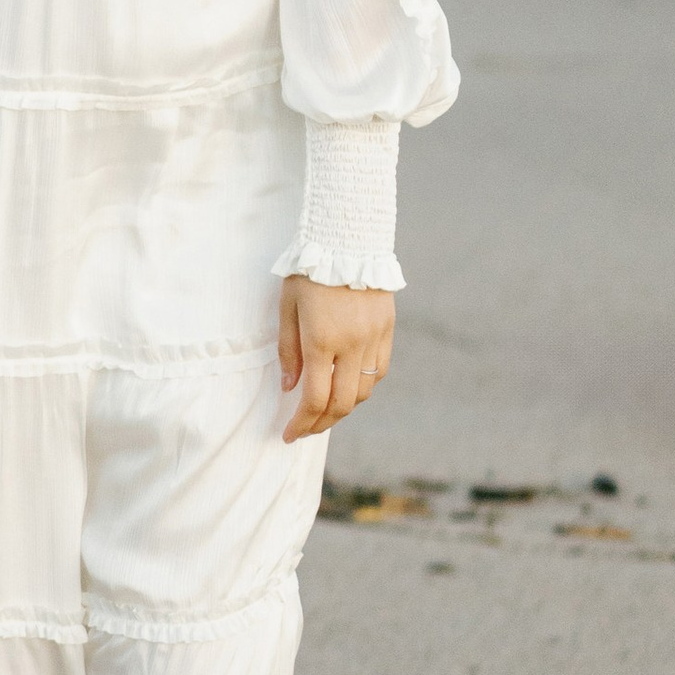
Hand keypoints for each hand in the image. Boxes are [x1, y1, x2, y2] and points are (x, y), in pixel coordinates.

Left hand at [279, 277, 392, 441]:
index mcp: (321, 340)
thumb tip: (289, 388)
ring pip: (364, 391)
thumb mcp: (287, 307)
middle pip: (342, 404)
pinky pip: (379, 371)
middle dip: (322, 424)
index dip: (302, 423)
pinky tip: (348, 387)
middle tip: (306, 430)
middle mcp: (352, 345)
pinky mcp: (387, 331)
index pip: (314, 398)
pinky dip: (363, 387)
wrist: (348, 240)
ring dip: (344, 408)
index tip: (289, 435)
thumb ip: (288, 350)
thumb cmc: (309, 271)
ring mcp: (373, 339)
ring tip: (325, 411)